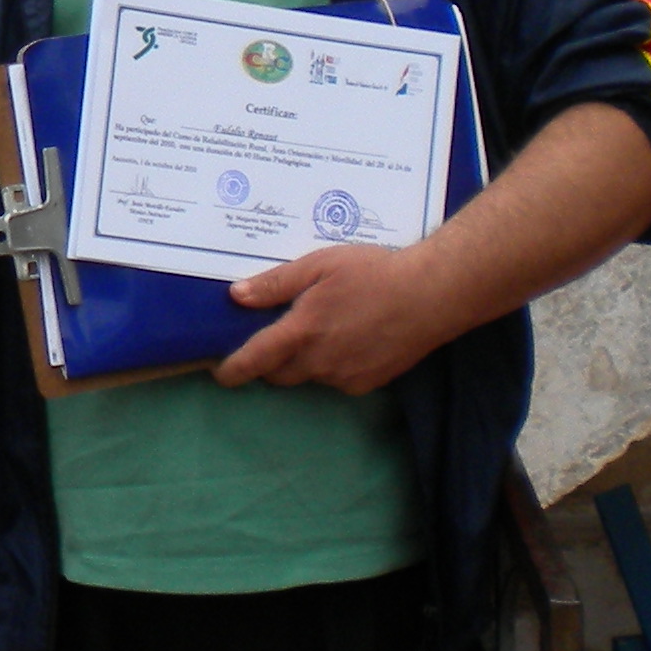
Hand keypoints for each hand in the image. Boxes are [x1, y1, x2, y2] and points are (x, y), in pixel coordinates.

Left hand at [214, 243, 467, 395]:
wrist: (432, 295)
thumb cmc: (373, 272)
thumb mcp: (319, 265)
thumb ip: (275, 284)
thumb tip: (236, 297)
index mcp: (301, 332)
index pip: (253, 360)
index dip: (231, 370)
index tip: (219, 372)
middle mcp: (319, 362)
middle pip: (278, 374)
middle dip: (270, 362)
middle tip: (277, 335)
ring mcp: (345, 377)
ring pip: (309, 376)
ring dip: (304, 361)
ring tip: (324, 328)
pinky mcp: (368, 384)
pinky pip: (337, 380)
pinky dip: (332, 365)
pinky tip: (350, 338)